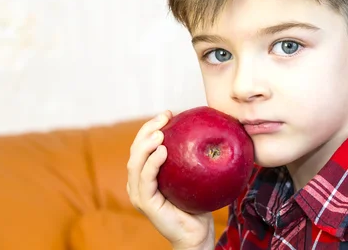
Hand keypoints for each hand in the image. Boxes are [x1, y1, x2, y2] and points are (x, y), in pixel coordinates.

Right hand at [127, 110, 214, 249]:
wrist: (197, 234)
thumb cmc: (199, 204)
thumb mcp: (196, 175)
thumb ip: (195, 156)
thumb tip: (212, 128)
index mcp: (147, 174)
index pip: (143, 145)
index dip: (151, 126)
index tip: (169, 113)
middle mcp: (138, 182)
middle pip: (135, 149)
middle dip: (147, 129)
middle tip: (165, 116)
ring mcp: (139, 193)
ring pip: (135, 162)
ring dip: (145, 144)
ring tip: (161, 131)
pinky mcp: (145, 203)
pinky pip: (146, 179)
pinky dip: (152, 163)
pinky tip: (162, 151)